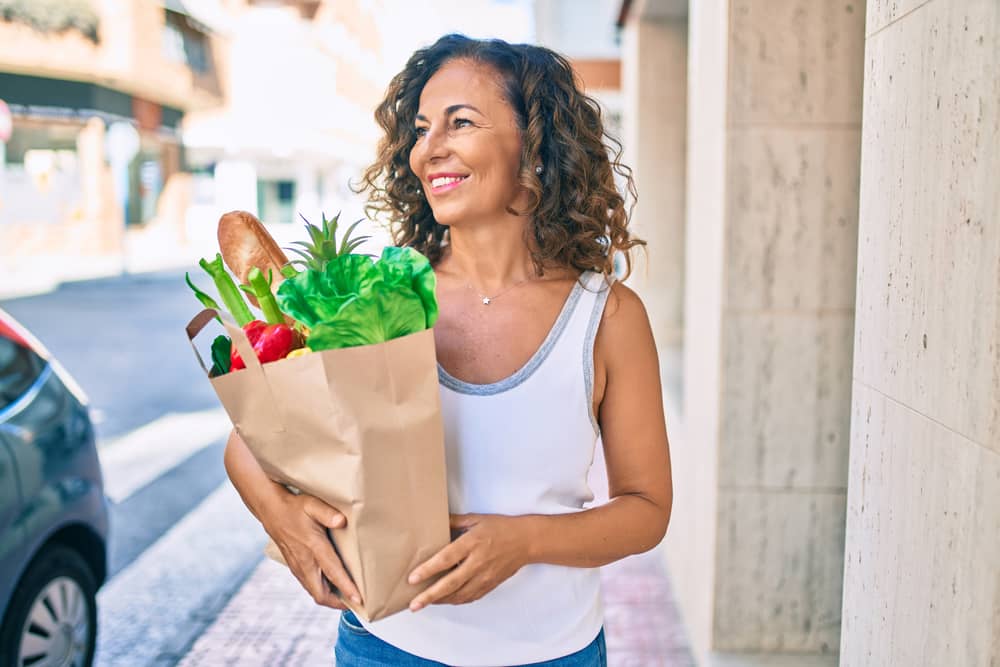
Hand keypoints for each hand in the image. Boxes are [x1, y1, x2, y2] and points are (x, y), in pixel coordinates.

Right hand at [261, 490, 361, 610]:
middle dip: (339, 603)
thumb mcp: (312, 504)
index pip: (332, 572)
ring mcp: (298, 566)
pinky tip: (333, 587)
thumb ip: (328, 513)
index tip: (359, 600)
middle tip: (357, 604)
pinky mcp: (295, 566)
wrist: (270, 510)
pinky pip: (309, 586)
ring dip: (331, 599)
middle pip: (321, 594)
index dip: (346, 588)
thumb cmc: (294, 507)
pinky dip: (322, 591)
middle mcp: (305, 562)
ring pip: (314, 592)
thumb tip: (341, 521)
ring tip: (349, 600)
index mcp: (313, 547)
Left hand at [407, 513, 530, 610]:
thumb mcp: (477, 519)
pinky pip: (470, 597)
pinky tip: (444, 600)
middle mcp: (477, 562)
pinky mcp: (490, 585)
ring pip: (459, 595)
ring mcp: (485, 576)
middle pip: (450, 583)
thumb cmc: (501, 528)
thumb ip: (455, 522)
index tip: (413, 578)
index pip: (446, 559)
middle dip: (430, 595)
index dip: (428, 569)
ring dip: (440, 601)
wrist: (526, 541)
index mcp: (472, 543)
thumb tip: (435, 520)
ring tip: (423, 604)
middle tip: (413, 604)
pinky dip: (455, 601)